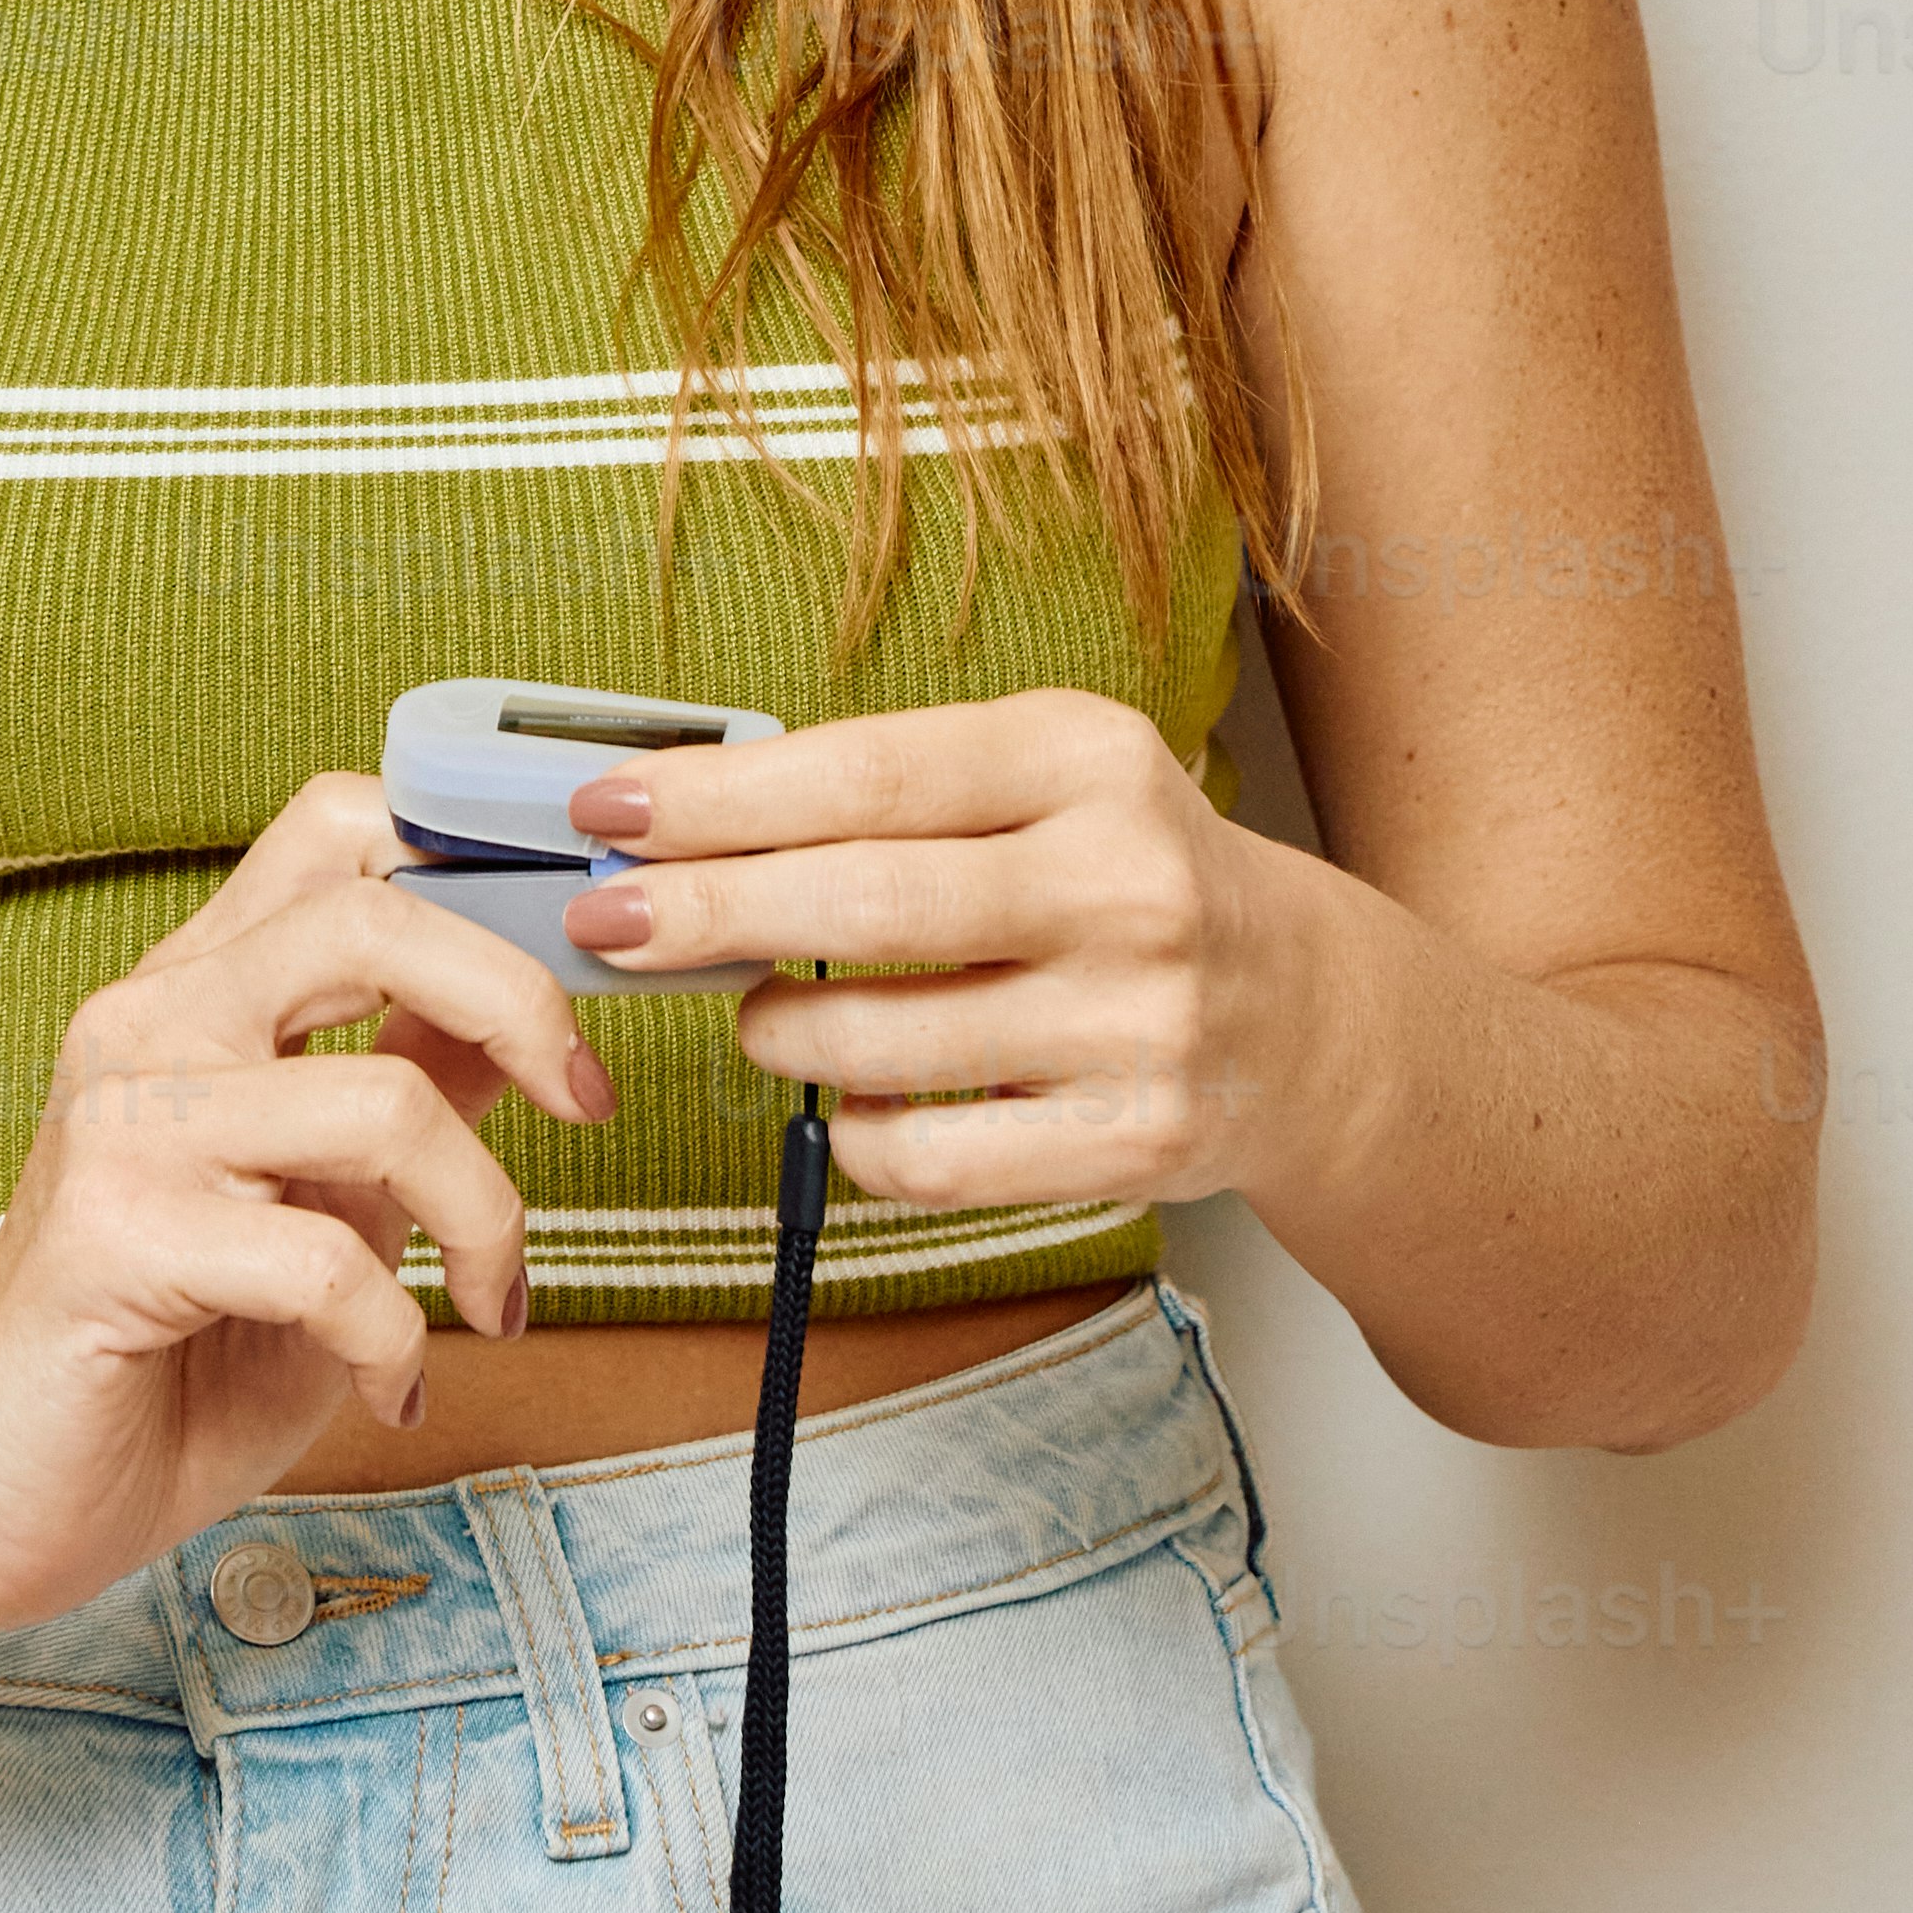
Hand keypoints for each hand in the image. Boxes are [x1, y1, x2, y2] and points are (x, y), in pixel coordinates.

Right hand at [0, 774, 620, 1638]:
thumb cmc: (162, 1361)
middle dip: (523, 1003)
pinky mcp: (112, 1238)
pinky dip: (400, 1340)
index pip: (338, 827)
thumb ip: (406, 1095)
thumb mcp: (322, 1209)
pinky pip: (328, 1262)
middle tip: (586, 1107)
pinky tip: (393, 1390)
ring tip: (488, 1303)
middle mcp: (151, 1021)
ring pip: (384, 1102)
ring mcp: (124, 1122)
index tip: (575, 971)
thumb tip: (531, 1019)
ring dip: (485, 1220)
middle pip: (373, 914)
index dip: (479, 862)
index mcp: (198, 990)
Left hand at [556, 689, 1345, 1221]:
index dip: (724, 797)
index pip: (870, 774)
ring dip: (777, 1031)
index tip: (611, 807)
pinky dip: (860, 1133)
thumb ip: (892, 791)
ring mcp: (1139, 1023)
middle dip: (711, 913)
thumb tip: (684, 820)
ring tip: (752, 1012)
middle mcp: (1125, 881)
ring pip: (885, 1044)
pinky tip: (853, 1097)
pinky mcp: (1136, 1145)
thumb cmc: (1122, 871)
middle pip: (868, 904)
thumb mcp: (1043, 777)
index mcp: (1088, 756)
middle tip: (607, 919)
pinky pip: (935, 1156)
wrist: (1304, 1013)